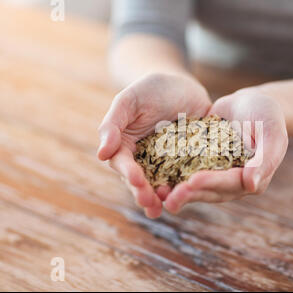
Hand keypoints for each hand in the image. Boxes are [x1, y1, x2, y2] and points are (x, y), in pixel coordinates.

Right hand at [97, 73, 210, 217]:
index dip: (128, 173)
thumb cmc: (150, 90)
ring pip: (162, 185)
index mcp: (125, 147)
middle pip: (141, 182)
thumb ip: (113, 124)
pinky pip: (186, 177)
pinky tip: (191, 194)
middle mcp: (144, 161)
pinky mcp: (188, 164)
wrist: (183, 86)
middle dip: (144, 193)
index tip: (136, 179)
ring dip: (163, 198)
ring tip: (167, 206)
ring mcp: (167, 165)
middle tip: (149, 202)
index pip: (123, 164)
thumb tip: (101, 154)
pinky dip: (187, 187)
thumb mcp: (130, 100)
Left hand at [163, 88, 287, 212]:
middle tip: (168, 196)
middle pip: (209, 190)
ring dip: (176, 190)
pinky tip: (152, 175)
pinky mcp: (200, 164)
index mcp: (251, 178)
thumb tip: (252, 186)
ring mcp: (215, 174)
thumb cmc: (267, 116)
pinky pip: (185, 171)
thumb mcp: (271, 133)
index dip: (212, 183)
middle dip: (189, 193)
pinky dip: (170, 174)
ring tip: (157, 193)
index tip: (193, 181)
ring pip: (195, 186)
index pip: (231, 184)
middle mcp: (232, 182)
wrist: (251, 103)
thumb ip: (265, 159)